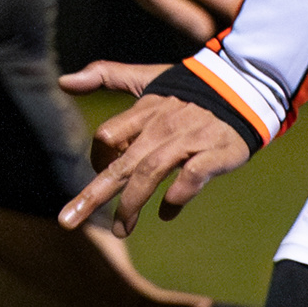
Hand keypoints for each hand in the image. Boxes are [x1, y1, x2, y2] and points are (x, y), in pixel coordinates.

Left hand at [56, 61, 251, 233]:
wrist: (244, 86)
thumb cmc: (190, 88)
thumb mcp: (146, 78)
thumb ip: (105, 76)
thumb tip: (62, 81)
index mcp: (145, 110)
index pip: (107, 137)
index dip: (97, 159)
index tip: (100, 177)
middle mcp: (162, 127)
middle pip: (121, 163)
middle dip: (92, 195)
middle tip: (68, 221)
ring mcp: (188, 140)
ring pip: (150, 173)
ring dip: (131, 204)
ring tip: (120, 230)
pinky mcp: (215, 153)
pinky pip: (191, 177)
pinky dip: (177, 196)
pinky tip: (167, 212)